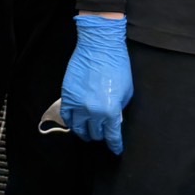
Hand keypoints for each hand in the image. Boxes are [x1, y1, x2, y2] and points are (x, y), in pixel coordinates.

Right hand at [61, 15, 132, 153]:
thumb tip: (115, 118)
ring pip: (79, 129)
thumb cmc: (117, 65)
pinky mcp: (67, 95)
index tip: (116, 149)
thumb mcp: (127, 91)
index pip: (112, 136)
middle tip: (102, 133)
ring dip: (84, 132)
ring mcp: (78, 104)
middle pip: (96, 133)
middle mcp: (93, 111)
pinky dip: (71, 122)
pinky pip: (66, 116)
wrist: (100, 46)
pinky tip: (75, 122)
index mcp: (111, 111)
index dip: (115, 145)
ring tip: (87, 132)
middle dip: (101, 135)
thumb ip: (120, 108)